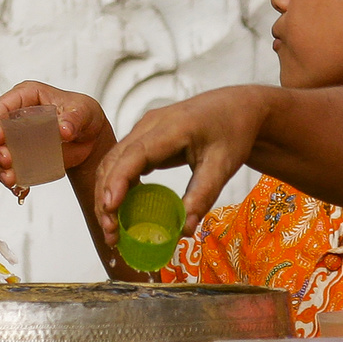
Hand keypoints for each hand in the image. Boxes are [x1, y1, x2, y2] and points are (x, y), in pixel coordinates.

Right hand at [0, 82, 115, 195]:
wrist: (89, 138)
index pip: (2, 106)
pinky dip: (11, 180)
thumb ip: (73, 119)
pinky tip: (18, 188)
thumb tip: (63, 130)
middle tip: (6, 161)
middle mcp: (15, 115)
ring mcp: (15, 137)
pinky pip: (8, 169)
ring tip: (11, 179)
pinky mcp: (19, 156)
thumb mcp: (83, 111)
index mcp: (27, 96)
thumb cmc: (84, 115)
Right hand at [90, 85, 275, 244]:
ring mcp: (145, 129)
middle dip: (106, 196)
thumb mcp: (223, 166)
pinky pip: (123, 161)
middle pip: (116, 160)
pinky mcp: (145, 138)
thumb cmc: (231, 132)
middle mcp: (150, 125)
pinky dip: (116, 186)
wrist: (236, 108)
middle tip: (111, 233)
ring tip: (112, 229)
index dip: (118, 181)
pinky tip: (120, 210)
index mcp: (172, 127)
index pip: (135, 154)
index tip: (110, 208)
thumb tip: (183, 230)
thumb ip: (202, 195)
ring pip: (114, 161)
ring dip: (107, 194)